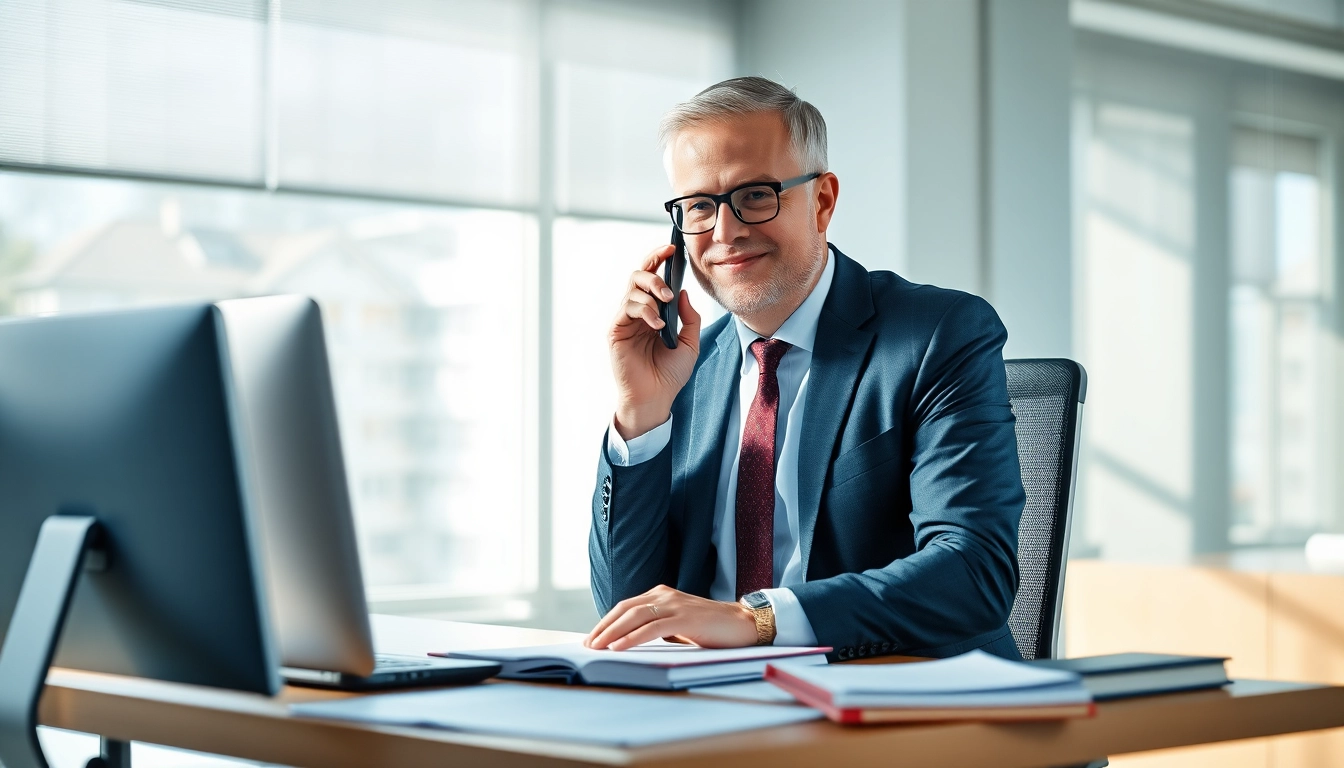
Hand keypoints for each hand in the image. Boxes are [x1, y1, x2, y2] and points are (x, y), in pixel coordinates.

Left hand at [584, 585, 757, 649]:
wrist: (743, 625)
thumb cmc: (711, 629)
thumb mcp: (679, 627)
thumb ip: (659, 629)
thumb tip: (633, 642)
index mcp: (662, 595)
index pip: (626, 606)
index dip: (607, 621)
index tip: (592, 637)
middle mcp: (665, 595)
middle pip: (625, 609)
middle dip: (603, 627)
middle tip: (588, 644)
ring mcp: (675, 604)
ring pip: (635, 616)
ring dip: (612, 632)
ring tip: (597, 646)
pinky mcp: (684, 617)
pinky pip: (652, 627)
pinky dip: (632, 637)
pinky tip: (619, 646)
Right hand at [609, 245, 701, 439]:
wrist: (656, 398)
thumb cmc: (670, 373)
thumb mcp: (690, 342)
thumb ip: (689, 316)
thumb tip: (683, 292)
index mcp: (654, 311)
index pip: (653, 278)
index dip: (659, 259)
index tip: (672, 249)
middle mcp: (637, 312)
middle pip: (638, 275)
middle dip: (654, 272)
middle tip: (669, 287)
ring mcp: (625, 320)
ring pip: (632, 289)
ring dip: (651, 292)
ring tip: (665, 307)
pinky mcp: (616, 330)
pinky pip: (627, 308)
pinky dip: (644, 311)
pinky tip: (657, 325)